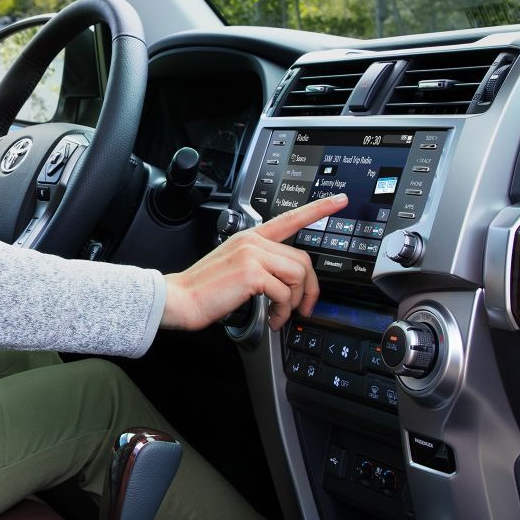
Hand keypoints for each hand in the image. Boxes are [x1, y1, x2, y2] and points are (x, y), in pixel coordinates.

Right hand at [161, 195, 349, 331]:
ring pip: (297, 274)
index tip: (339, 201)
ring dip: (294, 301)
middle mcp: (253, 241)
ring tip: (281, 314)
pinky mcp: (253, 273)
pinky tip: (273, 318)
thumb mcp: (234, 268)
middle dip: (309, 288)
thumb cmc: (204, 289)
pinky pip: (284, 292)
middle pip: (301, 259)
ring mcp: (252, 254)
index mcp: (249, 236)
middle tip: (303, 307)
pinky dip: (283, 310)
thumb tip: (285, 282)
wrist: (180, 299)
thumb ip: (259, 264)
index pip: (289, 218)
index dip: (318, 209)